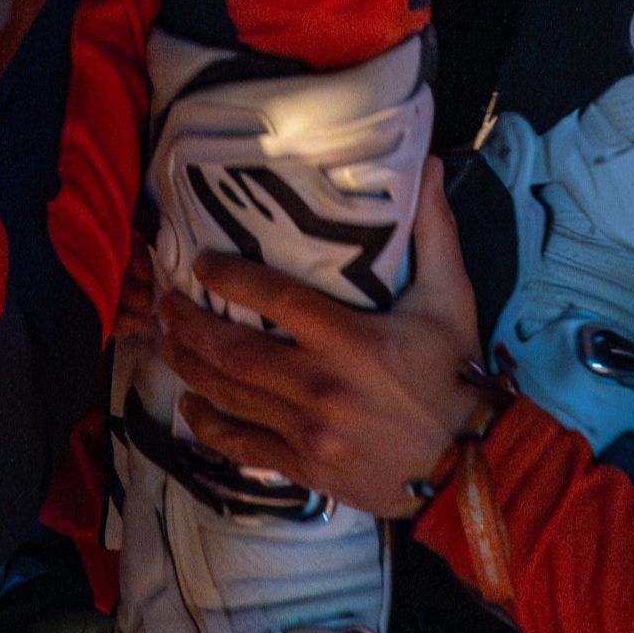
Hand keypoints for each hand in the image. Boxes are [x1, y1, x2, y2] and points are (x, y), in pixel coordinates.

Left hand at [162, 166, 489, 517]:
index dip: (232, 276)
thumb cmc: (458, 374)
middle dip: (190, 325)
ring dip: (189, 368)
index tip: (201, 261)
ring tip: (162, 342)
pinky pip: (243, 448)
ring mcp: (309, 433)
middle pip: (235, 352)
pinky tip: (190, 407)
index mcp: (352, 341)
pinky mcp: (306, 468)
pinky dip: (210, 427)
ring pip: (230, 398)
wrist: (471, 465)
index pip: (277, 300)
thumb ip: (435, 232)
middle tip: (163, 302)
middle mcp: (321, 387)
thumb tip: (431, 165)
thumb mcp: (452, 298)